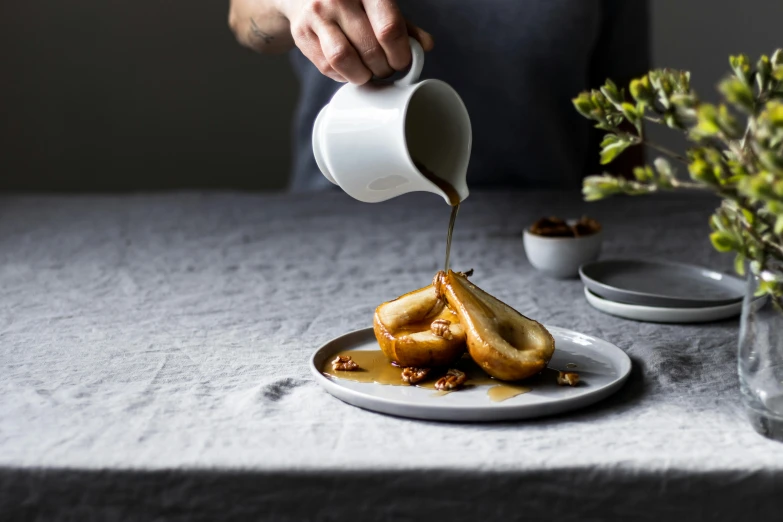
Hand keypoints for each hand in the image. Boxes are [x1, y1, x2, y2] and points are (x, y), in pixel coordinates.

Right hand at [278, 0, 433, 83]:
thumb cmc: (351, 3)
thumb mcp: (379, 6)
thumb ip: (403, 26)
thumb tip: (426, 46)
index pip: (389, 29)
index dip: (400, 54)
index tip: (402, 62)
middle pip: (370, 49)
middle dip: (384, 67)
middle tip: (385, 68)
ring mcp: (317, 15)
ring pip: (345, 60)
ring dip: (362, 75)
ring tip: (367, 72)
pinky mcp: (302, 34)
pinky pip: (327, 67)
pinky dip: (343, 75)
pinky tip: (349, 68)